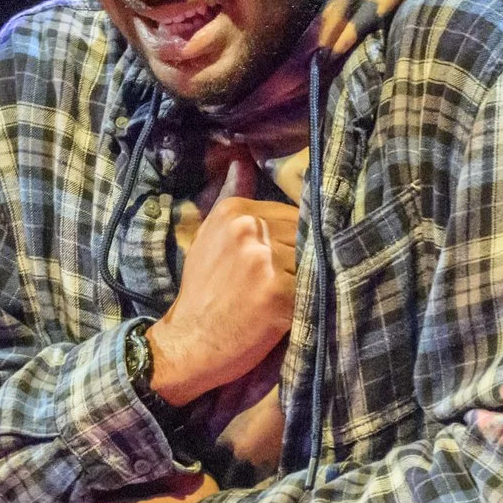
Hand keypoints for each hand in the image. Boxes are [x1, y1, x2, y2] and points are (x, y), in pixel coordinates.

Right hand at [150, 158, 299, 405]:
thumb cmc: (204, 294)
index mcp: (234, 211)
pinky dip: (309, 302)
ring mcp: (263, 258)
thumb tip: (241, 158)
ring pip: (314, 261)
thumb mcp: (211, 238)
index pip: (294, 214)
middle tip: (286, 286)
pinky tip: (290, 314)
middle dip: (304, 260)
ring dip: (309, 281)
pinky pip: (314, 288)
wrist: (188, 344)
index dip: (296, 243)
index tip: (285, 263)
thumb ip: (231, 198)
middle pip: (306, 236)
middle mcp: (248, 228)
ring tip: (285, 300)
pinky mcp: (277, 290)